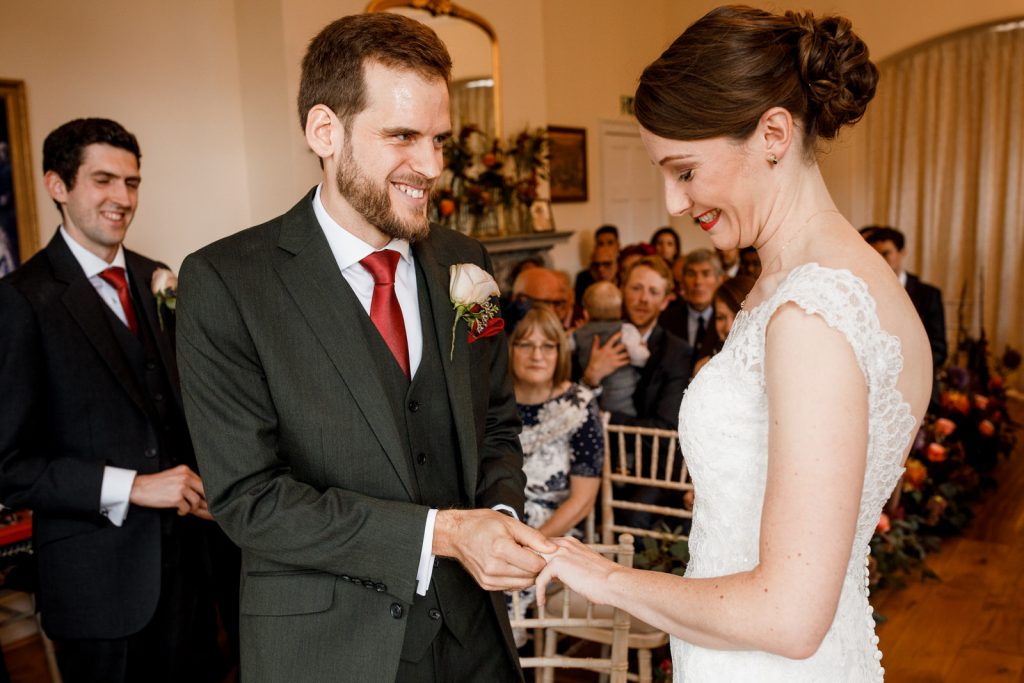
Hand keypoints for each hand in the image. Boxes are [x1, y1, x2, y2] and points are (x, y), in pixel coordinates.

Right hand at [129, 464, 211, 518]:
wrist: (139, 488)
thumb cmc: (155, 484)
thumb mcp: (173, 476)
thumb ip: (187, 479)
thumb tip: (201, 489)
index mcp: (185, 470)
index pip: (202, 481)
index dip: (204, 492)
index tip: (202, 498)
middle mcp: (185, 477)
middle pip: (204, 490)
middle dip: (202, 500)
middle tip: (197, 506)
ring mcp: (181, 487)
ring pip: (196, 501)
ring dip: (192, 507)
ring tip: (186, 508)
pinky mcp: (176, 498)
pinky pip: (187, 508)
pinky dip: (183, 512)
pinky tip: (178, 511)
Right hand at [433, 509, 557, 590]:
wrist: (457, 534)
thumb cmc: (482, 524)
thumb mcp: (510, 523)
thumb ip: (534, 537)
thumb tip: (553, 549)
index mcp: (500, 549)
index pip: (535, 564)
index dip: (542, 557)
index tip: (539, 548)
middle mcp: (493, 567)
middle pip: (531, 576)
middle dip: (536, 565)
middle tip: (531, 552)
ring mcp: (489, 579)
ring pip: (523, 584)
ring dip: (527, 573)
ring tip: (521, 557)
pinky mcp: (487, 585)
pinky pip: (512, 586)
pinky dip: (517, 577)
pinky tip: (512, 564)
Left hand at [535, 536, 623, 608]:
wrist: (614, 582)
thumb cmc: (603, 580)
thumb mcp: (583, 566)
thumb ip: (569, 566)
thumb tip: (557, 576)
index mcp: (570, 542)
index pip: (543, 546)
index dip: (536, 560)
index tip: (533, 575)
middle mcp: (564, 543)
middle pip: (534, 550)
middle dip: (529, 567)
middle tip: (525, 582)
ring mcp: (560, 552)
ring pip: (534, 562)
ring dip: (530, 578)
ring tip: (531, 592)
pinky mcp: (558, 564)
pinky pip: (540, 579)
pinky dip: (539, 592)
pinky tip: (541, 602)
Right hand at [582, 331, 629, 386]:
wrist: (595, 371)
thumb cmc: (594, 361)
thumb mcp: (594, 351)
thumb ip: (596, 343)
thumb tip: (596, 335)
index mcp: (606, 348)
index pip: (613, 339)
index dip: (618, 335)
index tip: (622, 333)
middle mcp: (611, 353)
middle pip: (622, 346)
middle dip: (627, 344)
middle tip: (631, 342)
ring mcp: (614, 359)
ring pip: (625, 354)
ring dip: (629, 352)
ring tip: (633, 350)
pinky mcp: (616, 365)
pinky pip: (625, 362)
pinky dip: (628, 360)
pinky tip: (630, 358)